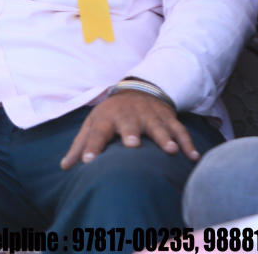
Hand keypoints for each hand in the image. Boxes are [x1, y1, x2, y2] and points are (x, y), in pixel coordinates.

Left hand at [60, 90, 198, 168]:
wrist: (137, 91)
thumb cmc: (111, 114)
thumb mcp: (93, 124)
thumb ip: (80, 145)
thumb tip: (65, 166)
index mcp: (107, 117)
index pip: (97, 131)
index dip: (92, 145)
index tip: (88, 161)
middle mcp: (129, 115)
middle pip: (129, 123)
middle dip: (131, 132)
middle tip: (132, 144)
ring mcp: (150, 116)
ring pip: (158, 126)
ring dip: (164, 137)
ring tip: (170, 150)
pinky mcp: (168, 118)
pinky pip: (179, 130)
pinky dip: (187, 142)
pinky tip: (193, 156)